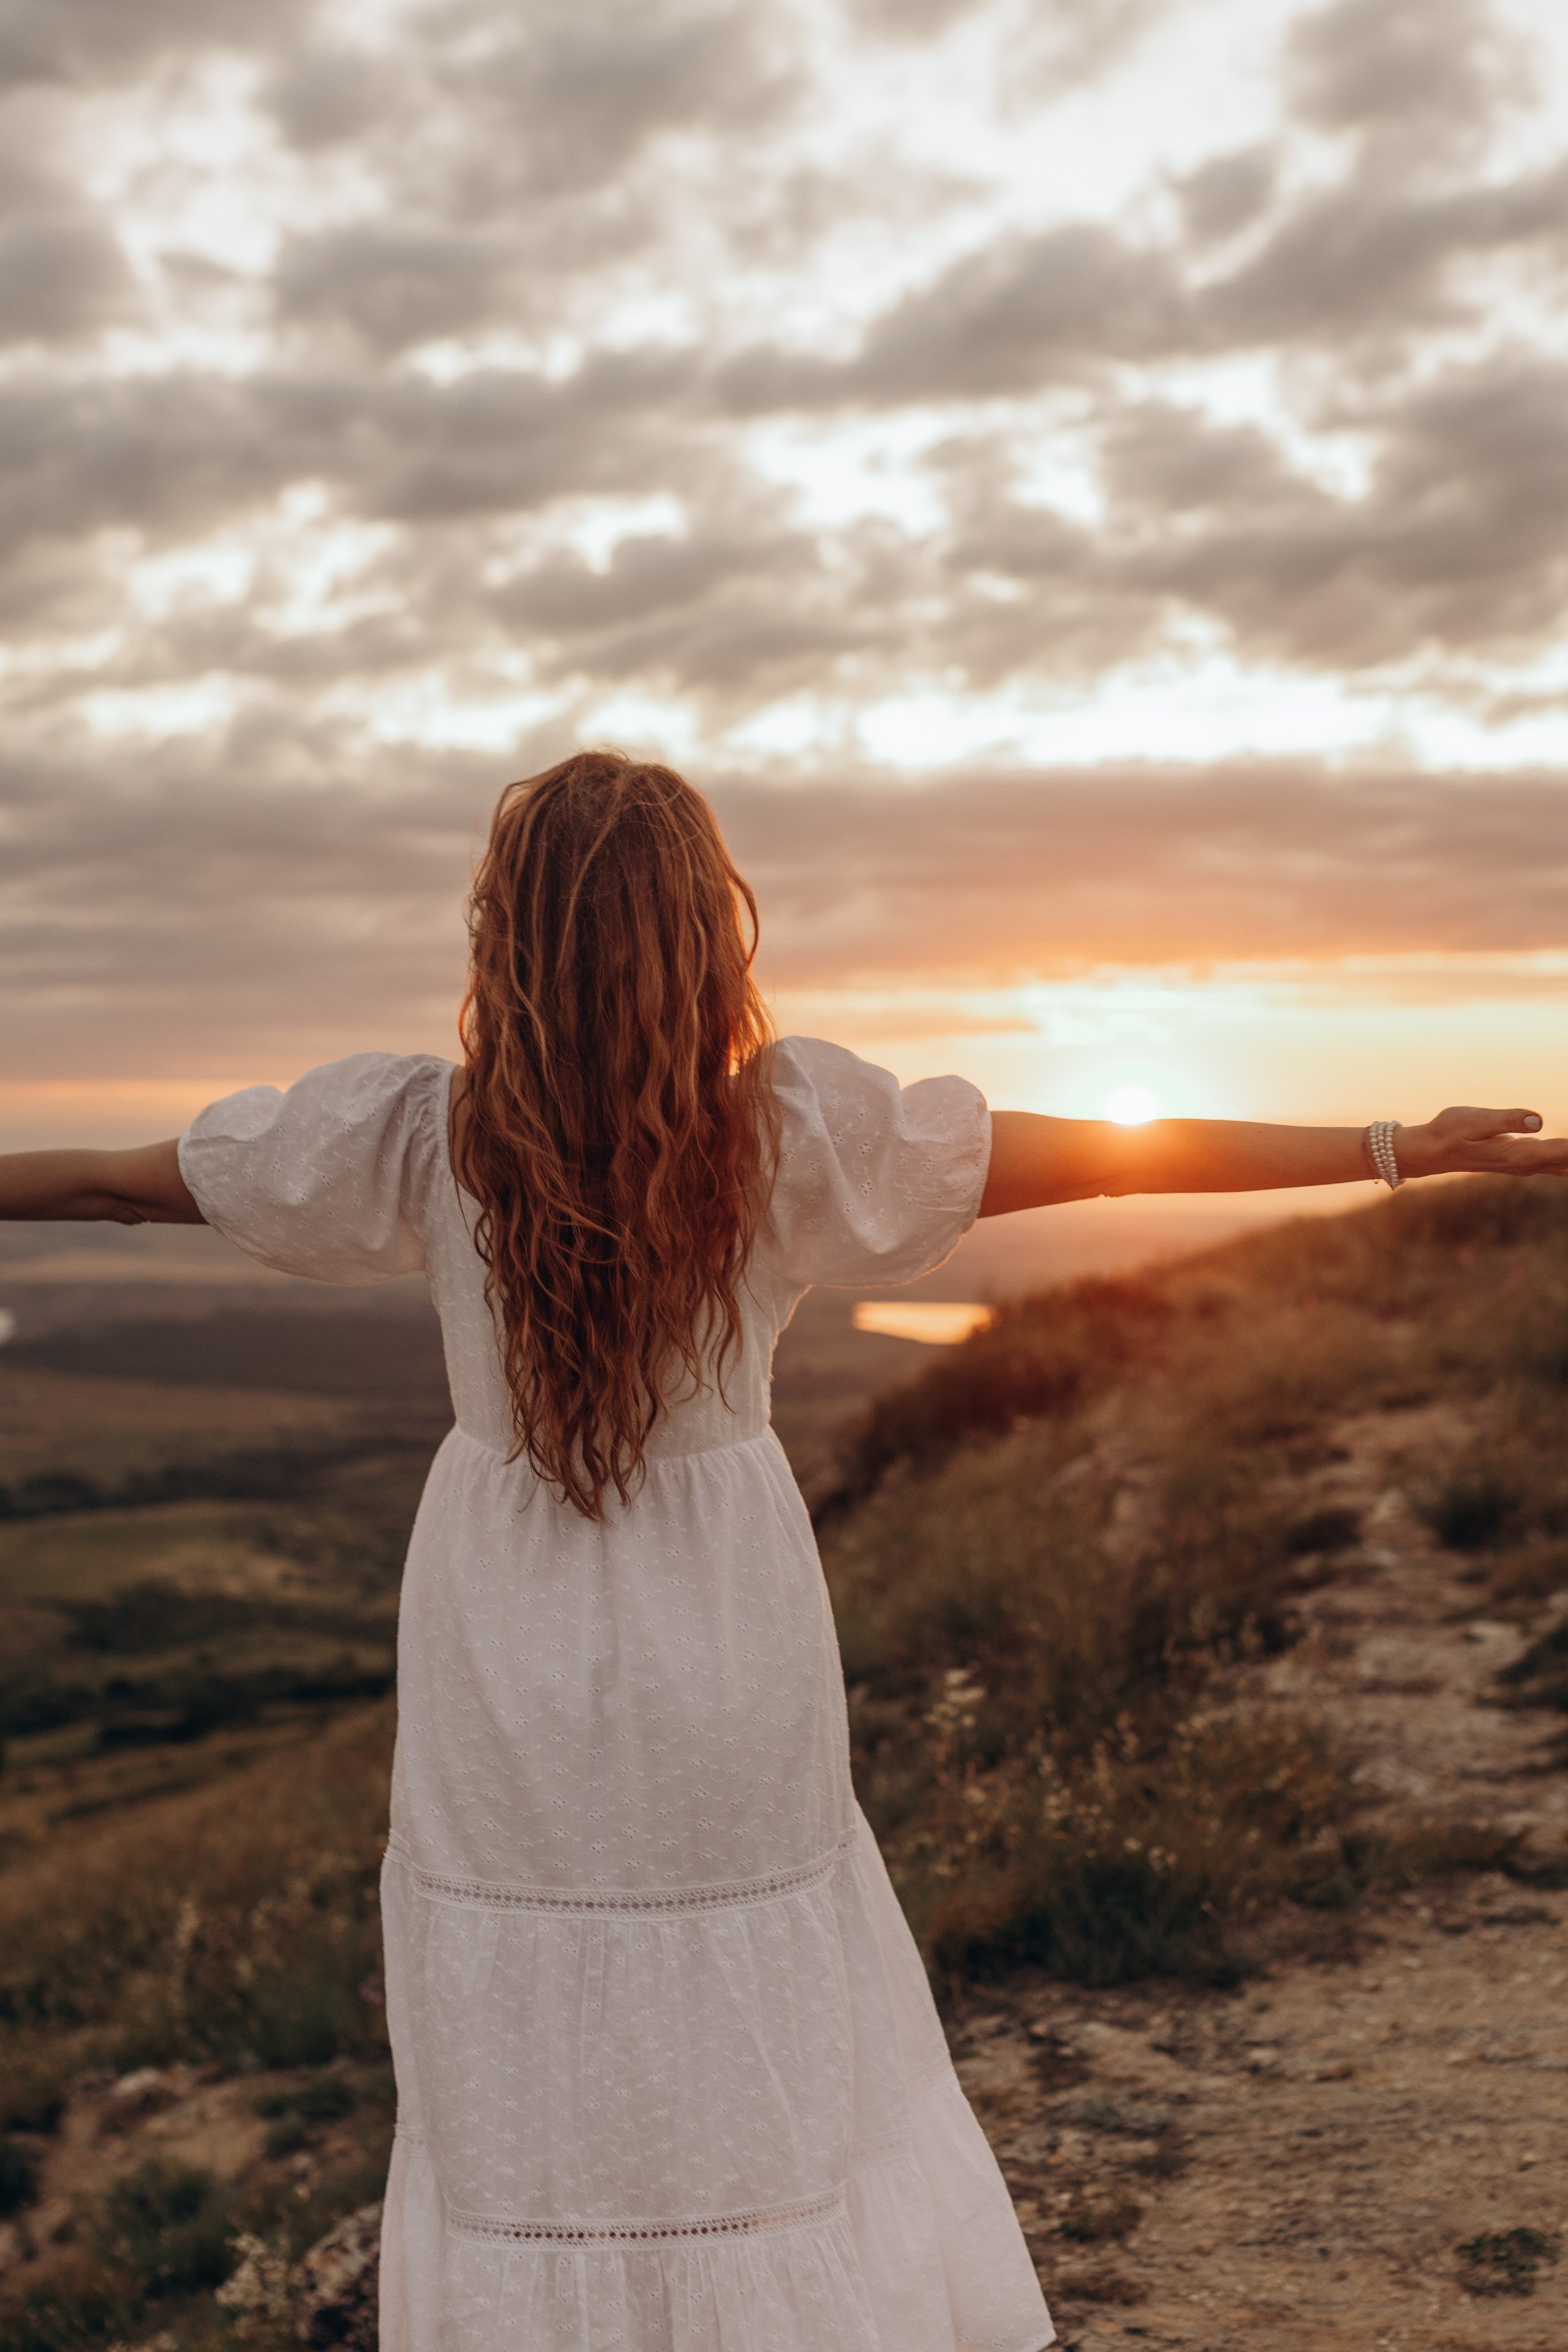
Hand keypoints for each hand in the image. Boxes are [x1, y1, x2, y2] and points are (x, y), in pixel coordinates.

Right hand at [1395, 1107, 1567, 1179]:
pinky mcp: (1525, 1160)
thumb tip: (1538, 1120)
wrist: (1431, 1151)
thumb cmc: (1449, 1131)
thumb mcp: (1473, 1119)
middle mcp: (1528, 1164)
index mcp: (1520, 1154)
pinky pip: (1561, 1163)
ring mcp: (1528, 1165)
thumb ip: (1506, 1119)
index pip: (1567, 1151)